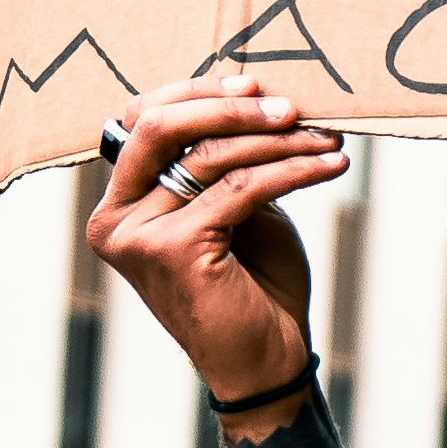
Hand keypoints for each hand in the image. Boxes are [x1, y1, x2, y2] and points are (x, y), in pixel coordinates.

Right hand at [84, 86, 339, 405]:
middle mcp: (115, 218)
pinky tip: (331, 165)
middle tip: (291, 107)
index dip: (197, 93)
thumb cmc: (253, 285)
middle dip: (230, 107)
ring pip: (210, 156)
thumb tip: (253, 96)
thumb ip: (224, 161)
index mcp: (119, 202)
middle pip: (161, 127)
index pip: (143, 121)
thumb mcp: (234, 209)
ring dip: (279, 141)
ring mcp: (138, 236)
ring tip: (329, 138)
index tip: (254, 85)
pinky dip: (292, 170)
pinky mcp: (174, 251)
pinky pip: (240, 189)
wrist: (265, 362)